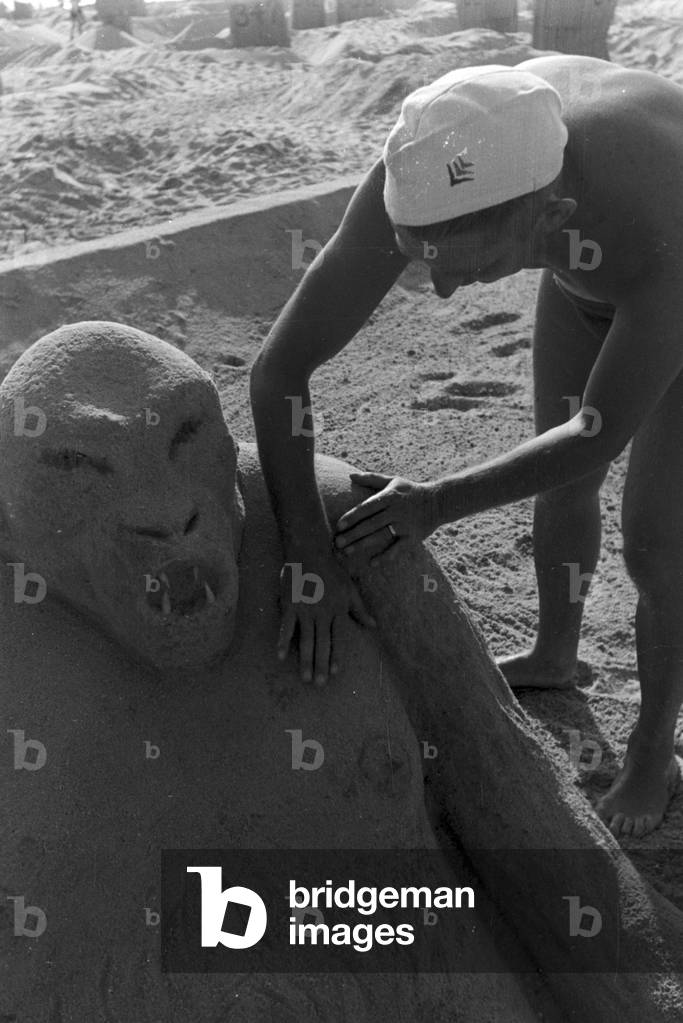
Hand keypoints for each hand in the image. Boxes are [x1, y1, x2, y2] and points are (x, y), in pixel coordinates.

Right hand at [278, 550, 375, 685]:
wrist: (309, 552)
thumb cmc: (332, 571)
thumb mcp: (350, 589)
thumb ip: (360, 609)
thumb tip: (373, 626)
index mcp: (337, 609)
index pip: (337, 637)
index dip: (335, 654)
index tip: (334, 672)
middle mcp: (322, 612)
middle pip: (321, 643)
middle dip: (320, 664)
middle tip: (318, 683)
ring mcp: (305, 609)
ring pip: (305, 639)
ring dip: (305, 659)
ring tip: (305, 677)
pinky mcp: (290, 605)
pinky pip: (286, 626)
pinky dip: (283, 641)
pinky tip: (280, 656)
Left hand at [334, 472, 436, 563]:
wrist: (439, 501)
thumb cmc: (411, 491)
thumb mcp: (393, 481)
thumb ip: (371, 479)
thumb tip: (350, 476)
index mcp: (389, 497)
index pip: (367, 507)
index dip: (352, 516)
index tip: (339, 525)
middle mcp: (395, 511)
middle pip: (370, 524)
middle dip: (352, 534)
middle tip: (336, 542)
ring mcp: (404, 525)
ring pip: (380, 536)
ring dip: (362, 545)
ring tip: (346, 552)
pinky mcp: (412, 537)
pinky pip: (397, 549)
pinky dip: (385, 557)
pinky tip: (372, 563)